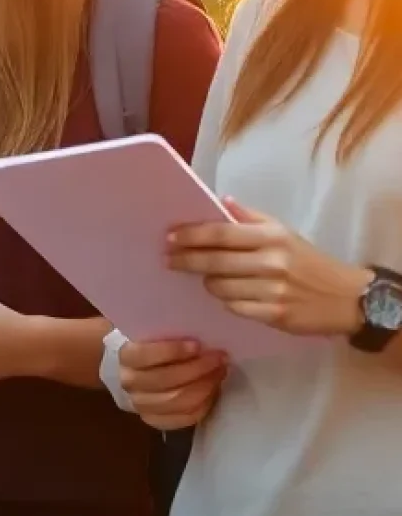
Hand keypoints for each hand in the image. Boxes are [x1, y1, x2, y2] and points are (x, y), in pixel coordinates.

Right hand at [118, 338, 226, 429]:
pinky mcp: (155, 421)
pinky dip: (203, 406)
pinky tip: (212, 392)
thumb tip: (201, 338)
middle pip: (166, 380)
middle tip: (219, 359)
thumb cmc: (148, 347)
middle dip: (198, 369)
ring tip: (219, 374)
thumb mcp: (151, 336)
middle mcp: (130, 383)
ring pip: (177, 402)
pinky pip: (184, 418)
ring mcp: (141, 405)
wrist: (132, 372)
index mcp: (126, 357)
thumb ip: (168, 335)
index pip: (146, 355)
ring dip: (204, 388)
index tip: (197, 345)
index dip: (173, 351)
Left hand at [168, 198, 371, 336]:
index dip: (191, 236)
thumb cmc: (309, 261)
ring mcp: (273, 291)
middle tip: (168, 259)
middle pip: (214, 261)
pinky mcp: (276, 316)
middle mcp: (272, 262)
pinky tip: (229, 295)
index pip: (221, 233)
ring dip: (207, 282)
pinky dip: (227, 301)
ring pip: (220, 287)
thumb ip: (250, 217)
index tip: (169, 238)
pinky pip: (235, 308)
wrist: (347, 298)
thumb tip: (221, 200)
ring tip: (206, 277)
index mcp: (272, 237)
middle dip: (185, 260)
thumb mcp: (284, 232)